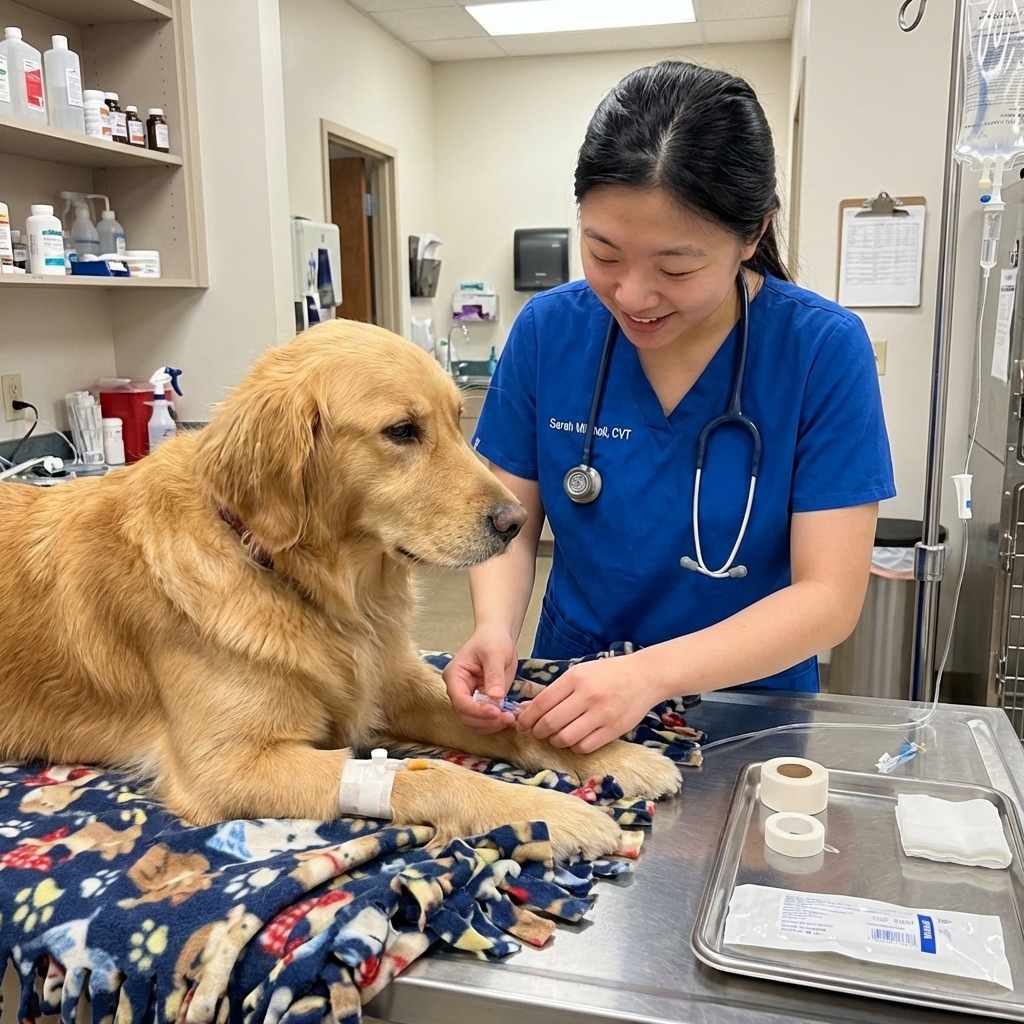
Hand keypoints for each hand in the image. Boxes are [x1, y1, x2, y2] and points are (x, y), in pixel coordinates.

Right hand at [443, 625, 518, 733]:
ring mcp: (467, 698)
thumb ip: (494, 675)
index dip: (478, 711)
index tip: (497, 712)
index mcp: (454, 676)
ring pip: (473, 723)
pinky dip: (494, 723)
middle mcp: (457, 690)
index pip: (461, 701)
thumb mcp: (495, 654)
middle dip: (486, 721)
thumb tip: (495, 698)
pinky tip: (508, 717)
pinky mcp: (479, 703)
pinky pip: (483, 720)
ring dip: (491, 725)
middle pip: (465, 716)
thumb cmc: (493, 640)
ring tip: (510, 718)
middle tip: (508, 718)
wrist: (497, 637)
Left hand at [515, 656, 654, 753]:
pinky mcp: (613, 730)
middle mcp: (588, 696)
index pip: (542, 702)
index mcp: (576, 678)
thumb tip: (528, 708)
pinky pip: (584, 746)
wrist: (644, 677)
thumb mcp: (580, 672)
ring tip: (556, 736)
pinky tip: (574, 739)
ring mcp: (601, 714)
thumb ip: (557, 690)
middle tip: (538, 732)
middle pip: (551, 723)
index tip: (522, 723)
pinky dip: (574, 746)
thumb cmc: (607, 673)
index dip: (528, 717)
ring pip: (565, 738)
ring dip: (555, 741)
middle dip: (538, 731)